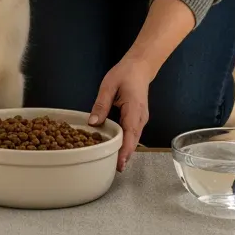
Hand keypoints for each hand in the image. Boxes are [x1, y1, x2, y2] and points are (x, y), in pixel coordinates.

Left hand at [89, 55, 153, 172]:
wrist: (140, 66)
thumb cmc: (125, 74)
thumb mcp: (108, 86)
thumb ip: (101, 104)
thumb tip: (93, 122)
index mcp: (134, 109)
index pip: (130, 135)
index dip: (124, 151)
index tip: (119, 164)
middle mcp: (140, 117)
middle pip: (133, 141)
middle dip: (124, 155)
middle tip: (111, 169)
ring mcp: (141, 119)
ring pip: (134, 139)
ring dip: (125, 150)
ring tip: (112, 162)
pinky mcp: (138, 118)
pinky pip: (132, 133)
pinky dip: (126, 142)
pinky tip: (116, 147)